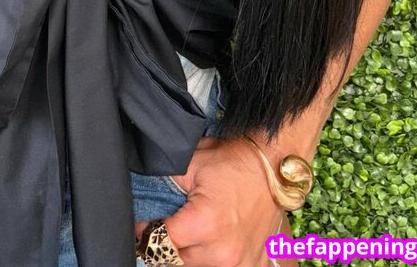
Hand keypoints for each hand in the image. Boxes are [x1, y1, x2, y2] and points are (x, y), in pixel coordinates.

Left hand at [133, 137, 295, 266]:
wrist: (274, 165)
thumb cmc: (233, 160)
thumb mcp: (192, 162)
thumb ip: (163, 182)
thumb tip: (143, 196)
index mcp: (204, 224)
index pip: (159, 241)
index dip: (145, 231)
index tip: (142, 223)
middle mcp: (221, 251)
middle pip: (176, 260)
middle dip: (167, 243)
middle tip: (166, 225)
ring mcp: (239, 262)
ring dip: (189, 253)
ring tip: (190, 231)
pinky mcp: (253, 265)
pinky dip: (211, 258)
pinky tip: (211, 242)